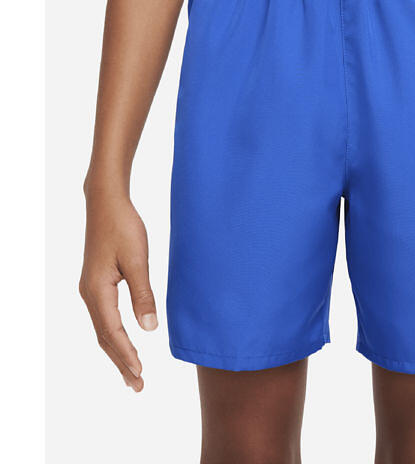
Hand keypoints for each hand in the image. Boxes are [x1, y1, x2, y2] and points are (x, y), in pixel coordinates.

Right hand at [79, 189, 156, 391]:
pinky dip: (114, 336)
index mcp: (97, 291)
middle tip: (137, 386)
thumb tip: (149, 329)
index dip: (127, 354)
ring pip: (103, 329)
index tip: (141, 373)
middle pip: (104, 338)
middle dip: (121, 362)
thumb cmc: (123, 227)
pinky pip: (104, 318)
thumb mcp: (137, 260)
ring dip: (117, 352)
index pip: (112, 332)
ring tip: (132, 373)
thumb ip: (143, 294)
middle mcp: (89, 294)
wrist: (106, 203)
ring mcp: (91, 289)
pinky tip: (123, 342)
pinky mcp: (96, 284)